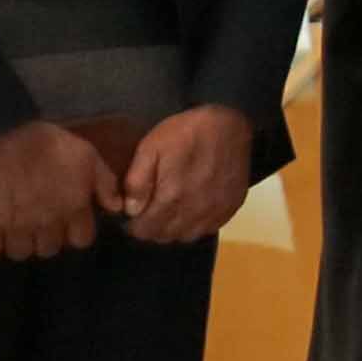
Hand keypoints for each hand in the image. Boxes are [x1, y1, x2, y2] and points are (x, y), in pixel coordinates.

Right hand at [0, 119, 109, 262]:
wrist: (4, 130)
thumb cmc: (48, 142)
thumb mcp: (87, 155)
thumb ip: (105, 183)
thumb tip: (117, 209)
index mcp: (74, 207)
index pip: (81, 241)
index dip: (73, 234)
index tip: (65, 224)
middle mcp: (49, 222)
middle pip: (49, 249)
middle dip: (45, 239)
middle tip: (36, 222)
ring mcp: (19, 225)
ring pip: (20, 252)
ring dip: (17, 242)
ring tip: (13, 226)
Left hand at [116, 102, 260, 248]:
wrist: (230, 123)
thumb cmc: (186, 133)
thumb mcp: (151, 148)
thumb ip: (138, 181)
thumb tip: (131, 210)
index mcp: (172, 197)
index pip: (145, 230)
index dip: (133, 226)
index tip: (132, 216)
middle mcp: (195, 210)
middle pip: (166, 236)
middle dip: (152, 229)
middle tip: (148, 213)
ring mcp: (216, 210)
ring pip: (187, 236)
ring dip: (174, 229)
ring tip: (169, 212)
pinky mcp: (231, 207)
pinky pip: (208, 229)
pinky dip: (196, 225)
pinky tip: (191, 209)